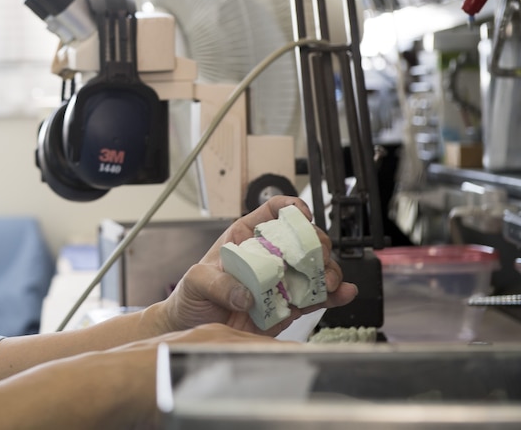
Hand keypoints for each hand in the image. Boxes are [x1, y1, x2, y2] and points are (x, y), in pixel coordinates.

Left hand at [157, 196, 357, 335]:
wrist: (195, 328)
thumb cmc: (192, 297)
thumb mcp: (195, 282)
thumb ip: (217, 284)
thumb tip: (244, 294)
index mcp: (245, 238)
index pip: (272, 212)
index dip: (291, 208)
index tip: (302, 215)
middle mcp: (269, 256)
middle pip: (303, 238)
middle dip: (317, 243)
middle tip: (318, 257)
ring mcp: (282, 280)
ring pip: (316, 266)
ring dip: (329, 270)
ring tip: (328, 282)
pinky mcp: (290, 305)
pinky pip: (318, 297)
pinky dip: (334, 295)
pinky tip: (343, 293)